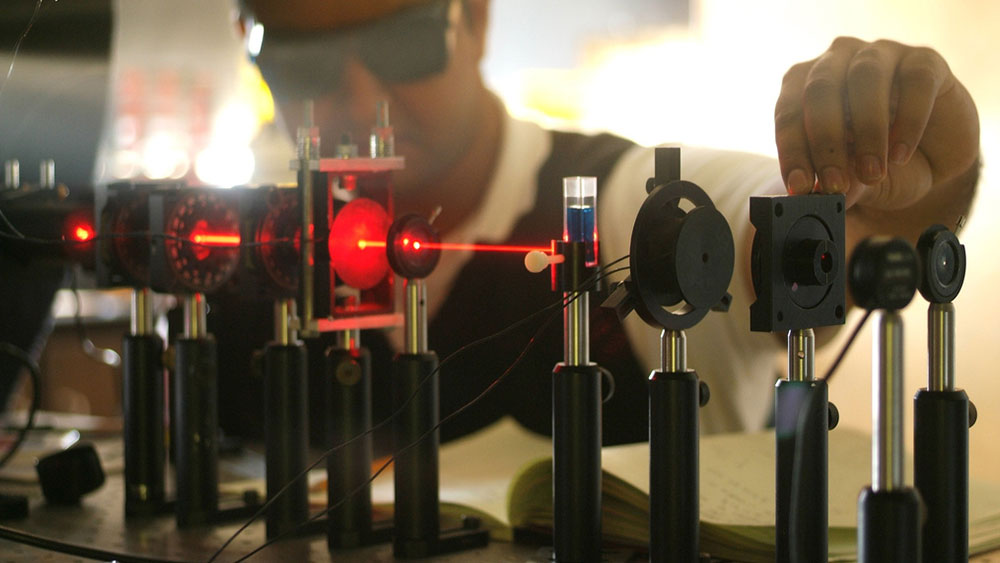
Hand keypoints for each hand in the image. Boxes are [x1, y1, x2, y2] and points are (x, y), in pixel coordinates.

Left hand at [774, 37, 978, 210]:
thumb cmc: (880, 162)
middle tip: (835, 183)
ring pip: (865, 76)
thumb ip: (837, 181)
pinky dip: (909, 120)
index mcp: (804, 84)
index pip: (788, 110)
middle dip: (825, 141)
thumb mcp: (854, 180)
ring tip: (872, 173)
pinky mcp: (925, 60)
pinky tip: (902, 153)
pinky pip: (916, 80)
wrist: (933, 158)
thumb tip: (819, 194)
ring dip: (866, 129)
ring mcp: (882, 54)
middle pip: (821, 88)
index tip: (800, 187)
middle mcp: (837, 60)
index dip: (792, 149)